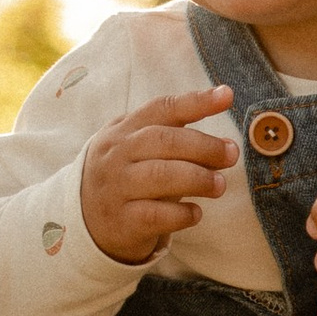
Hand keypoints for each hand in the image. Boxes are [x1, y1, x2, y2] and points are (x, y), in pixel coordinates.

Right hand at [80, 85, 237, 264]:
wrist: (85, 220)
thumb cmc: (126, 177)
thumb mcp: (138, 149)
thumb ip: (174, 140)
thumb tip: (224, 146)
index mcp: (124, 130)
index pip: (162, 108)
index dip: (196, 101)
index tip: (226, 95)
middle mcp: (117, 154)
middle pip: (163, 140)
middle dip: (203, 146)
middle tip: (231, 155)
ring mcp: (117, 187)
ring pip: (160, 176)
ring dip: (198, 178)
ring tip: (219, 185)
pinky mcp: (122, 220)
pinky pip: (156, 214)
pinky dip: (182, 213)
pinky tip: (196, 213)